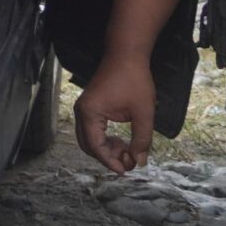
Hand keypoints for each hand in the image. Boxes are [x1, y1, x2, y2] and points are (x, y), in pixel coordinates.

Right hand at [73, 52, 155, 173]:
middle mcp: (81, 112)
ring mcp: (83, 109)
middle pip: (87, 145)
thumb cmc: (134, 80)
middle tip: (128, 162)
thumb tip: (140, 161)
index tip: (126, 171)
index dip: (110, 161)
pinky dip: (104, 139)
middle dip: (107, 157)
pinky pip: (92, 130)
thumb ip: (142, 139)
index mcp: (90, 113)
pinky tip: (121, 140)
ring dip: (106, 149)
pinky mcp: (89, 106)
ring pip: (89, 139)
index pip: (95, 146)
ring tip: (127, 150)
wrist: (126, 54)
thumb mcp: (143, 112)